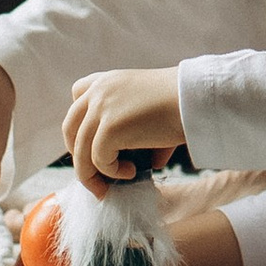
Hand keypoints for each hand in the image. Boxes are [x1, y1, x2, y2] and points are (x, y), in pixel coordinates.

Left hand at [63, 66, 184, 189]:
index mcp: (107, 80)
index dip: (80, 124)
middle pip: (70, 129)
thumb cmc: (182, 104)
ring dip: (93, 174)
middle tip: (95, 176)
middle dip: (79, 155)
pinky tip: (132, 172)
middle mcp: (98, 91)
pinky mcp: (108, 129)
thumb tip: (145, 165)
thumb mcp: (149, 107)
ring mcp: (100, 109)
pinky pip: (99, 161)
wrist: (195, 99)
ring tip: (112, 185)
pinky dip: (113, 173)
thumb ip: (135, 130)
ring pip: (80, 151)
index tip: (93, 143)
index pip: (77, 97)